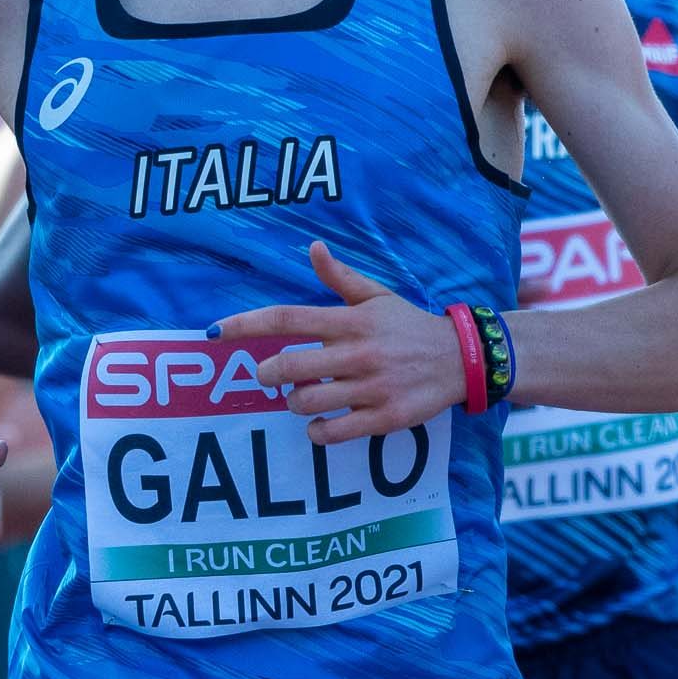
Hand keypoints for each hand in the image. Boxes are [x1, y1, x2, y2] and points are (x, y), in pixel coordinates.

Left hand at [217, 242, 459, 441]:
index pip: (288, 318)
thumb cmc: (409, 326)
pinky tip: (321, 423)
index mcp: (350, 321)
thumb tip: (313, 247)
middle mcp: (357, 352)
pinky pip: (333, 431)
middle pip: (288, 366)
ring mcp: (370, 387)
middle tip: (271, 375)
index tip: (216, 332)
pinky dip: (318, 431)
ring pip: (306, 401)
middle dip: (267, 374)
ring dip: (294, 402)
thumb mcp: (377, 296)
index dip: (246, 325)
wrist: (460, 359)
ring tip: (304, 397)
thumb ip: (340, 277)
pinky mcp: (384, 417)